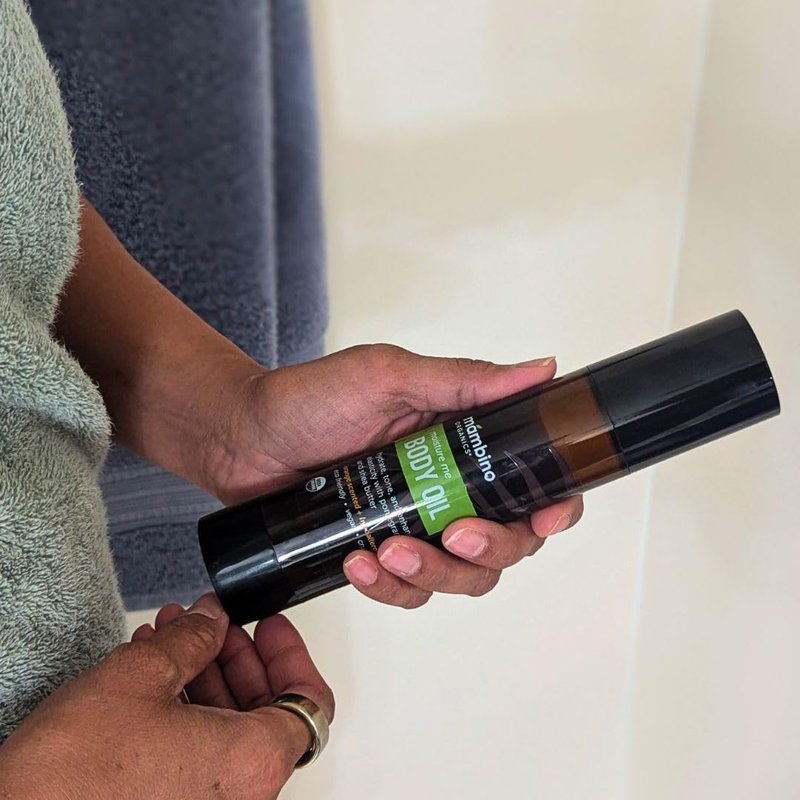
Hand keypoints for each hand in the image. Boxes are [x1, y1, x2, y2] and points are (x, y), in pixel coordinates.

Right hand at [0, 595, 333, 799]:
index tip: (270, 626)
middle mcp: (239, 795)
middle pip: (267, 710)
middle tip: (214, 625)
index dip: (291, 653)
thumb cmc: (71, 779)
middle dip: (234, 655)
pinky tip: (153, 672)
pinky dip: (184, 707)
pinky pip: (198, 751)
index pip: (309, 701)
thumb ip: (193, 639)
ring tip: (172, 637)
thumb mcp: (141, 676)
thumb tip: (212, 619)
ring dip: (203, 674)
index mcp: (252, 763)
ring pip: (228, 728)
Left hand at [200, 345, 583, 609]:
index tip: (545, 514)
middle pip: (507, 541)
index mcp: (462, 442)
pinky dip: (389, 586)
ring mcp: (415, 524)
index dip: (553, 505)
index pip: (532, 483)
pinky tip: (358, 562)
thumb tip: (541, 370)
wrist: (241, 436)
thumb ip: (465, 381)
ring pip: (462, 576)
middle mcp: (448, 487)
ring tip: (389, 548)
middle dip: (490, 547)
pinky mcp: (380, 553)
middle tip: (456, 533)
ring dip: (435, 573)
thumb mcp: (389, 377)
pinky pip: (407, 591)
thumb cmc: (309, 398)